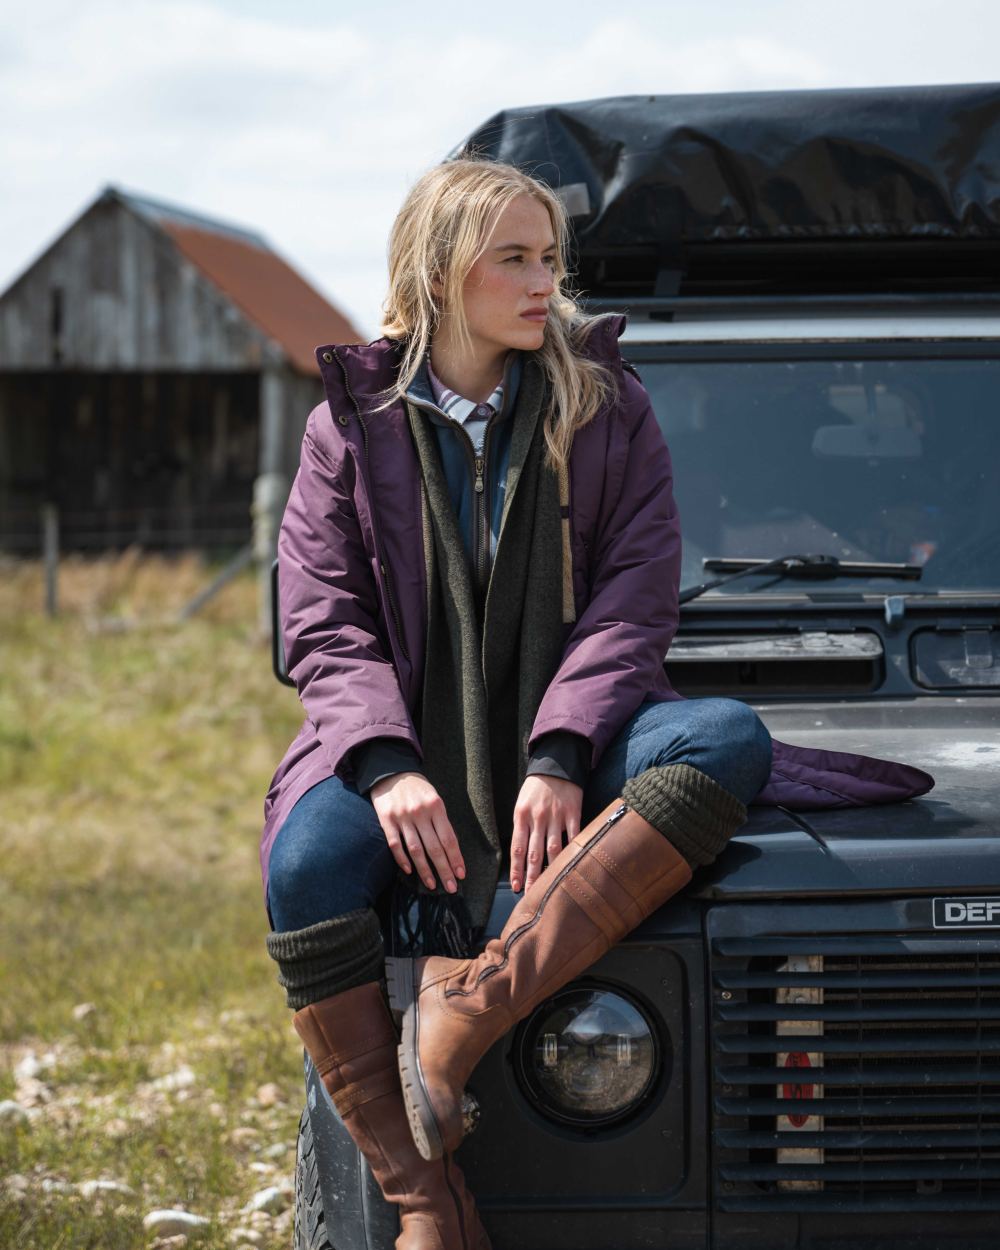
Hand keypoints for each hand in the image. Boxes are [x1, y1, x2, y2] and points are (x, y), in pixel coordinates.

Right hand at [370, 773, 465, 892]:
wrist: (390, 770)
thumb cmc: (416, 787)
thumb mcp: (433, 797)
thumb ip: (440, 819)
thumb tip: (450, 848)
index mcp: (436, 806)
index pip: (449, 838)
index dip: (456, 858)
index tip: (461, 874)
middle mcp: (420, 812)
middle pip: (434, 847)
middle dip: (444, 869)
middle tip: (451, 887)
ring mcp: (402, 817)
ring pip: (416, 849)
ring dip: (425, 870)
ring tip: (432, 885)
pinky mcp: (386, 820)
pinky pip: (395, 844)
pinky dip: (402, 860)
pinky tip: (409, 871)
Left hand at [510, 775, 582, 893]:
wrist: (556, 764)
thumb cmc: (537, 787)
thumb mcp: (522, 803)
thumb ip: (522, 826)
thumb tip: (521, 854)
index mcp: (521, 815)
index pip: (517, 848)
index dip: (516, 869)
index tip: (516, 886)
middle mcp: (537, 818)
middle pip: (534, 853)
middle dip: (532, 877)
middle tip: (531, 895)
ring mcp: (556, 816)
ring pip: (553, 849)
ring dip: (551, 871)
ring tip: (550, 888)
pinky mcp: (573, 813)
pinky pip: (573, 836)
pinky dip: (573, 852)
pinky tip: (572, 866)